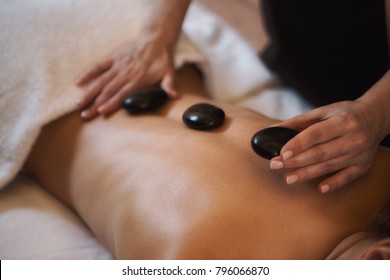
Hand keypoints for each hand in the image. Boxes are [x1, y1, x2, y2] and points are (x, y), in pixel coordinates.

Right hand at [75, 35, 176, 119]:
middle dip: (95, 103)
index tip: (100, 111)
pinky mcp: (113, 58)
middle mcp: (125, 73)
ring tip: (78, 104)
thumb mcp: (169, 73)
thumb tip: (174, 97)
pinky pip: (98, 66)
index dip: (111, 103)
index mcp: (138, 79)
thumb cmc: (162, 60)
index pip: (122, 94)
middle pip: (108, 90)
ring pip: (101, 80)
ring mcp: (118, 65)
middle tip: (85, 115)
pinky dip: (88, 73)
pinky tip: (78, 82)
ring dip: (89, 92)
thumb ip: (169, 86)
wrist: (156, 39)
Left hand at [270, 100, 384, 192]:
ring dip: (306, 174)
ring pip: (329, 166)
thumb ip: (299, 121)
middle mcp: (354, 138)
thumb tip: (274, 128)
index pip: (316, 134)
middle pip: (320, 153)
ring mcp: (359, 154)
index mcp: (343, 121)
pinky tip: (320, 189)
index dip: (298, 144)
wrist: (376, 118)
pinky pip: (347, 177)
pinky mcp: (363, 166)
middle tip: (276, 165)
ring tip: (288, 178)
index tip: (282, 153)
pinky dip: (334, 183)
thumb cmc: (345, 113)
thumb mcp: (324, 111)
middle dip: (295, 161)